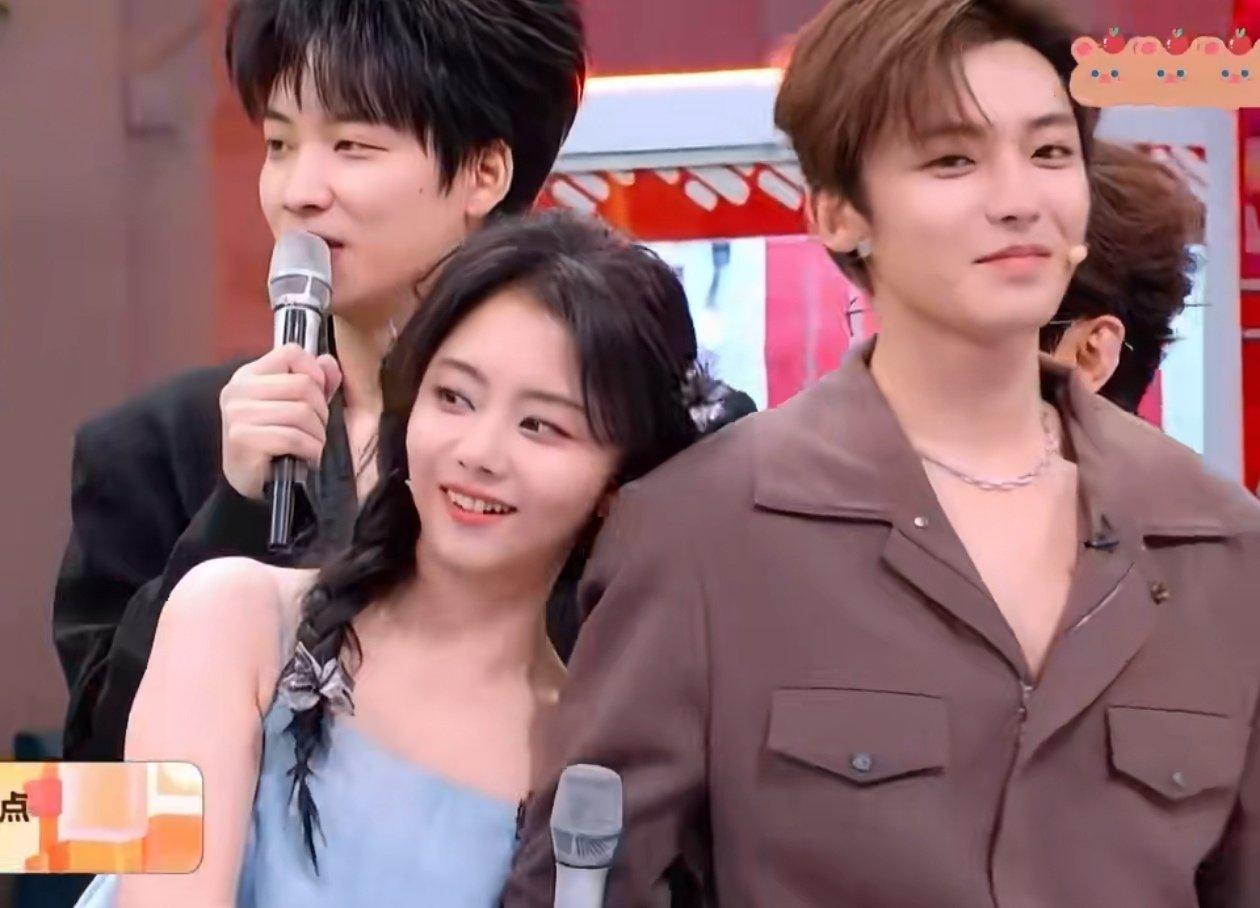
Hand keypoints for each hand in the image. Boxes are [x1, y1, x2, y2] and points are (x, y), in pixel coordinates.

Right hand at [219, 345, 341, 499]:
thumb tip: (329, 361)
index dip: (314, 372)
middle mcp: (238, 390)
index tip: (317, 396)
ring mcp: (237, 413)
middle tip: (315, 430)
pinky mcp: (242, 438)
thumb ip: (315, 382)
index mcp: (249, 375)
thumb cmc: (275, 442)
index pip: (291, 352)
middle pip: (303, 384)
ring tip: (311, 445)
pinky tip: (306, 458)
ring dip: (317, 434)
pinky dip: (310, 450)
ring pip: (302, 412)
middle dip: (321, 411)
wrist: (252, 483)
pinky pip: (294, 437)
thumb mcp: (295, 406)